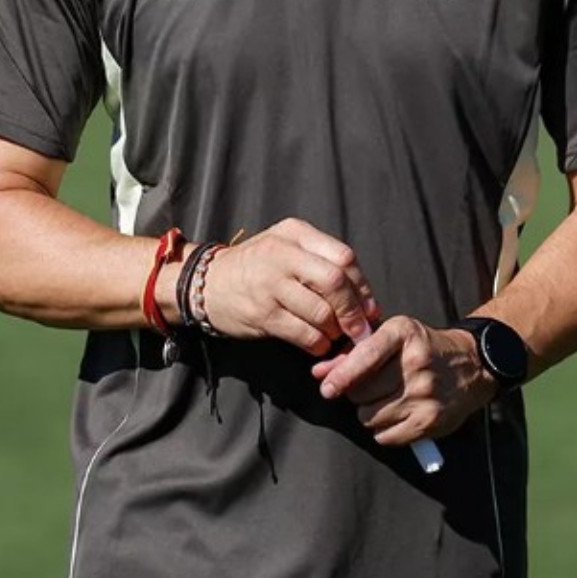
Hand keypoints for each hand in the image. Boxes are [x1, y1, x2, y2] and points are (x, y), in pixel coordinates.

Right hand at [199, 218, 382, 354]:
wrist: (206, 284)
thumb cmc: (257, 266)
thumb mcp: (286, 246)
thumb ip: (321, 261)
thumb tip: (364, 298)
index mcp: (295, 233)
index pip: (344, 257)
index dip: (363, 286)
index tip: (370, 307)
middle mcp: (282, 255)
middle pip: (335, 282)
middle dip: (354, 310)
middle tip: (360, 328)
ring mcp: (270, 285)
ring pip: (322, 311)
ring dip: (336, 330)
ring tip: (336, 336)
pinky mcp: (262, 314)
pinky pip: (303, 333)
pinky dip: (318, 344)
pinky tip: (318, 345)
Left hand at [311, 318, 491, 446]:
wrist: (473, 365)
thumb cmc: (423, 349)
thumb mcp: (393, 337)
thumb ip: (353, 354)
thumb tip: (319, 373)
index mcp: (404, 334)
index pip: (365, 356)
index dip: (341, 375)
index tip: (327, 387)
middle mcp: (416, 364)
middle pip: (361, 392)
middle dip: (357, 393)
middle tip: (371, 388)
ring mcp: (424, 394)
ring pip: (369, 417)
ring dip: (370, 412)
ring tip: (387, 400)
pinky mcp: (429, 421)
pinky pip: (385, 436)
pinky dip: (384, 430)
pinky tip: (397, 415)